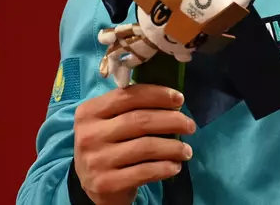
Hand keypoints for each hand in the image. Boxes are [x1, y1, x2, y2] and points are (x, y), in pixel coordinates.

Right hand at [74, 84, 196, 204]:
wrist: (92, 184)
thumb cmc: (108, 145)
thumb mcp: (109, 122)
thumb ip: (131, 107)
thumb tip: (172, 98)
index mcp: (89, 112)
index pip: (128, 96)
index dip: (157, 95)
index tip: (180, 99)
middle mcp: (89, 135)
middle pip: (140, 120)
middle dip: (172, 120)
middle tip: (190, 126)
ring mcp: (96, 161)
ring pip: (145, 146)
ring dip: (173, 147)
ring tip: (186, 150)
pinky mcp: (106, 183)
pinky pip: (144, 171)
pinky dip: (165, 167)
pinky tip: (175, 166)